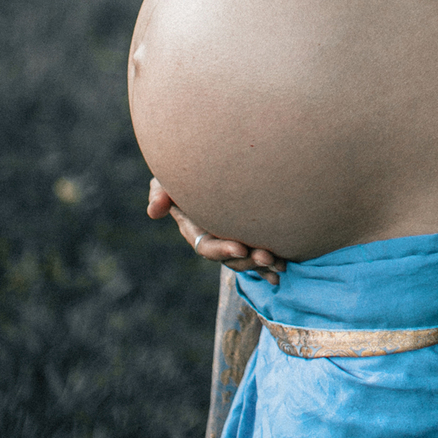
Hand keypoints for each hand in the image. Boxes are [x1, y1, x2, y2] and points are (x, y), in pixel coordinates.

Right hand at [147, 178, 286, 284]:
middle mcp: (214, 239)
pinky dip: (270, 265)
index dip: (222, 250)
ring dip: (262, 264)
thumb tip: (154, 211)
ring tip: (280, 263)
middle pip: (230, 259)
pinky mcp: (248, 237)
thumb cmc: (187, 171)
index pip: (207, 247)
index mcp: (196, 230)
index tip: (240, 247)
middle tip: (267, 256)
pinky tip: (282, 269)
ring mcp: (232, 239)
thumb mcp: (169, 179)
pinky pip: (258, 256)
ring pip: (246, 260)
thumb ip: (160, 192)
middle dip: (248, 260)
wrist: (214, 168)